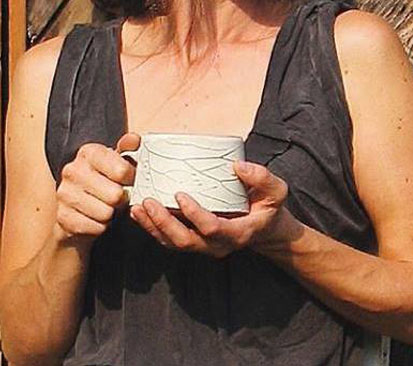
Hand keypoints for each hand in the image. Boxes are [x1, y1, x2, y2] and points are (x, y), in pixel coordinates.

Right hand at [54, 133, 139, 242]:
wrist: (75, 210)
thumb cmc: (100, 185)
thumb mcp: (115, 163)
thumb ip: (127, 149)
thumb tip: (135, 140)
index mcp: (88, 153)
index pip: (122, 170)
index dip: (131, 179)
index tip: (128, 180)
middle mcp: (73, 171)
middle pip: (116, 194)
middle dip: (120, 200)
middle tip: (115, 198)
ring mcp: (65, 194)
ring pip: (106, 213)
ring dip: (110, 214)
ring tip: (104, 207)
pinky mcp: (63, 217)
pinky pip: (96, 227)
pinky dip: (100, 226)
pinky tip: (94, 218)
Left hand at [129, 160, 294, 257]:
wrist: (266, 229)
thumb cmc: (268, 207)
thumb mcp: (276, 191)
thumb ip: (261, 177)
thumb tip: (237, 166)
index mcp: (238, 233)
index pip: (212, 229)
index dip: (194, 215)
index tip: (180, 195)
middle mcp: (218, 245)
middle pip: (185, 241)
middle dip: (163, 223)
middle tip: (147, 201)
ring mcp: (204, 246)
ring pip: (173, 244)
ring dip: (152, 226)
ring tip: (136, 207)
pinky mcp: (193, 241)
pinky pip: (169, 240)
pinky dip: (152, 227)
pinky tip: (139, 212)